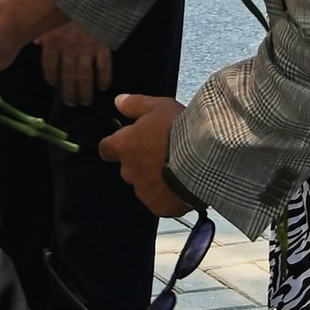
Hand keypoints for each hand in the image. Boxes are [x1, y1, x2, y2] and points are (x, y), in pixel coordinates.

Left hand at [39, 24, 112, 107]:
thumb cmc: (65, 3)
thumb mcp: (50, 16)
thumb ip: (43, 31)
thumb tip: (35, 41)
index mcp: (53, 41)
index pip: (49, 67)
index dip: (51, 78)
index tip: (55, 85)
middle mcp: (68, 49)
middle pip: (67, 77)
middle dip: (69, 93)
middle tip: (72, 104)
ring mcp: (86, 49)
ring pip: (84, 76)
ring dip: (85, 92)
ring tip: (85, 102)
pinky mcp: (102, 45)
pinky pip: (103, 66)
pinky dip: (104, 78)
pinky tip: (103, 87)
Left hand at [99, 91, 186, 216]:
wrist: (202, 158)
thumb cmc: (178, 129)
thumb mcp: (157, 106)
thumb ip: (134, 105)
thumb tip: (118, 102)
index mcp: (124, 146)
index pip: (106, 149)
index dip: (116, 146)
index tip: (128, 142)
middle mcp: (128, 171)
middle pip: (128, 167)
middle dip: (141, 162)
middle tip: (162, 153)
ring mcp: (143, 191)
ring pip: (144, 186)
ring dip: (154, 179)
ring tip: (176, 170)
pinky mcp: (159, 207)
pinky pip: (159, 202)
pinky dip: (167, 196)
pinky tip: (182, 185)